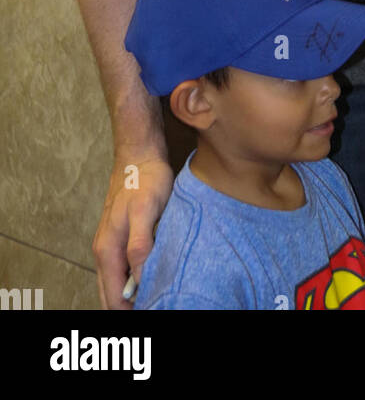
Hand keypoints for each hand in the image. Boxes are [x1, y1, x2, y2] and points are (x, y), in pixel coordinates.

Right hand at [93, 152, 173, 309]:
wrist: (140, 155)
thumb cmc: (145, 180)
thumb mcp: (145, 210)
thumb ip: (139, 245)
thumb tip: (138, 279)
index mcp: (107, 250)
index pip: (112, 298)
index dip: (132, 310)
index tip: (157, 308)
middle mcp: (103, 251)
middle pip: (110, 294)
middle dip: (130, 306)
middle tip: (159, 304)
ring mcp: (110, 245)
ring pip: (116, 282)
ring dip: (132, 293)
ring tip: (158, 293)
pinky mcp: (119, 237)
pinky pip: (122, 268)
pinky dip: (134, 278)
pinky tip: (153, 274)